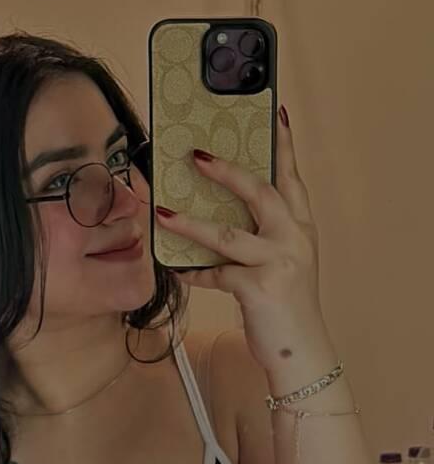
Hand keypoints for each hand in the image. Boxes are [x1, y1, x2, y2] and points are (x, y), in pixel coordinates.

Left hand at [154, 106, 328, 371]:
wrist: (301, 351)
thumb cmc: (285, 306)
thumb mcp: (283, 263)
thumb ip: (263, 237)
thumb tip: (220, 215)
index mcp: (301, 227)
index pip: (291, 178)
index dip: (283, 145)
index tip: (276, 112)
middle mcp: (294, 238)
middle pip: (260, 193)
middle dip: (227, 172)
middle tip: (196, 155)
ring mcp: (278, 263)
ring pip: (228, 234)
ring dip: (190, 224)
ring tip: (163, 212)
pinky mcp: (259, 289)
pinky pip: (216, 275)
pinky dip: (193, 273)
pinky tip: (175, 270)